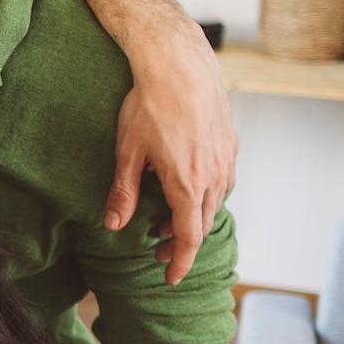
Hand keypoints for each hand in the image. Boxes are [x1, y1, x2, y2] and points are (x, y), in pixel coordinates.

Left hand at [108, 24, 237, 285]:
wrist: (181, 65)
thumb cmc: (150, 106)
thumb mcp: (127, 152)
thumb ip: (123, 192)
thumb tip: (114, 225)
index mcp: (188, 184)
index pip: (189, 237)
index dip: (179, 261)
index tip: (170, 278)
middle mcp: (215, 176)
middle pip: (203, 223)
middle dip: (181, 242)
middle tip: (157, 250)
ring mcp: (227, 159)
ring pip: (216, 202)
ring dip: (193, 217)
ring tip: (166, 219)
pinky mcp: (230, 143)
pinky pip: (223, 180)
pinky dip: (206, 194)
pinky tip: (187, 187)